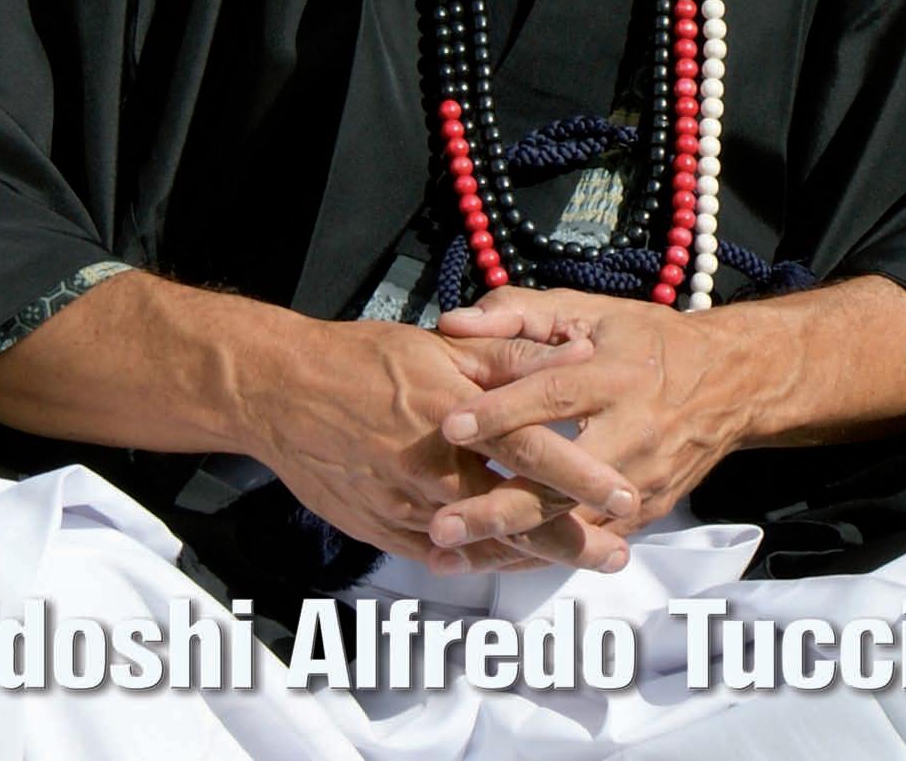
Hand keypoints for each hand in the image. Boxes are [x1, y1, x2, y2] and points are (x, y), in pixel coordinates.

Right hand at [250, 316, 638, 573]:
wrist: (279, 391)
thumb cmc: (360, 359)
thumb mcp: (438, 346)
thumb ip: (506, 355)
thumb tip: (570, 353)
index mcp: (450, 416)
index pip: (530, 452)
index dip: (581, 478)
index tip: (626, 498)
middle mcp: (429, 470)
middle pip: (515, 514)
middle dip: (572, 539)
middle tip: (616, 552)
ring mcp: (403, 508)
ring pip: (481, 544)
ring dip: (532, 555)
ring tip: (577, 560)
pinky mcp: (380, 529)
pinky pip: (439, 557)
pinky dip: (477, 560)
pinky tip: (505, 560)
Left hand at [434, 288, 748, 547]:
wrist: (729, 384)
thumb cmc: (646, 341)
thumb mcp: (588, 310)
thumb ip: (518, 313)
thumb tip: (452, 322)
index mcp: (614, 375)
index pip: (553, 394)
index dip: (502, 411)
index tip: (450, 426)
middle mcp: (632, 433)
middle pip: (562, 479)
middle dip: (500, 506)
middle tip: (444, 523)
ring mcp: (643, 481)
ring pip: (572, 522)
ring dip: (512, 544)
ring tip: (452, 556)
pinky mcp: (649, 512)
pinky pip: (590, 541)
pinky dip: (541, 555)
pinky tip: (494, 563)